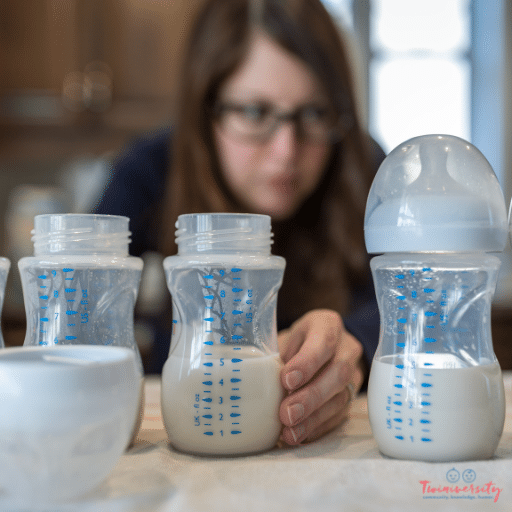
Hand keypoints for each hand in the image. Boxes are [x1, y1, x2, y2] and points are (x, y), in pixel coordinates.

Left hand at [278, 309, 364, 444]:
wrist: (326, 346)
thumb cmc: (298, 340)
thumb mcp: (286, 337)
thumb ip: (276, 354)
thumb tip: (254, 377)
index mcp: (327, 325)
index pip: (323, 342)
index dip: (307, 362)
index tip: (286, 380)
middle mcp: (346, 348)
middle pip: (337, 373)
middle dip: (310, 396)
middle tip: (286, 414)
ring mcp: (353, 374)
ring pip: (339, 398)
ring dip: (313, 418)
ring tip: (290, 433)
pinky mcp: (350, 397)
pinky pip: (338, 415)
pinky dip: (317, 427)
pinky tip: (300, 436)